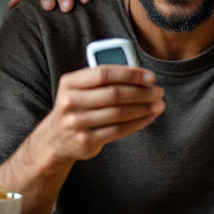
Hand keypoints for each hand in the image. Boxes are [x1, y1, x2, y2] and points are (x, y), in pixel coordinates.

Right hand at [32, 65, 163, 161]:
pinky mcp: (86, 140)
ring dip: (143, 108)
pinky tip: (149, 117)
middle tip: (158, 91)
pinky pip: (118, 130)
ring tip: (158, 104)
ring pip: (118, 113)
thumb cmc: (76, 107)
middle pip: (114, 94)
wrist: (55, 139)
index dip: (130, 74)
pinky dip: (137, 123)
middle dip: (141, 92)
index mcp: (70, 82)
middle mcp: (70, 102)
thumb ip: (103, 80)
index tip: (150, 77)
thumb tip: (142, 77)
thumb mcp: (79, 88)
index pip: (104, 73)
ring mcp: (77, 122)